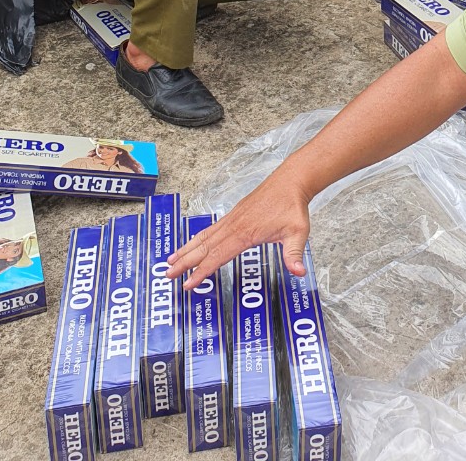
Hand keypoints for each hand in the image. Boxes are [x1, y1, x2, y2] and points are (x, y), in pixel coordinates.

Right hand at [166, 163, 312, 288]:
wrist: (290, 182)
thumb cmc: (293, 207)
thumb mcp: (298, 232)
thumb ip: (294, 254)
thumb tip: (298, 272)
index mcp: (245, 233)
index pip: (218, 256)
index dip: (202, 271)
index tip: (188, 284)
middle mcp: (234, 225)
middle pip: (204, 247)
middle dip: (185, 262)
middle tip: (167, 274)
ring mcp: (232, 219)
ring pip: (204, 236)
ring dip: (187, 249)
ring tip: (171, 260)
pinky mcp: (234, 214)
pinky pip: (211, 229)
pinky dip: (198, 238)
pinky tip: (193, 244)